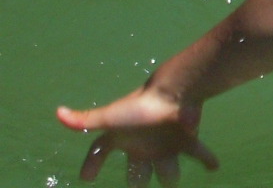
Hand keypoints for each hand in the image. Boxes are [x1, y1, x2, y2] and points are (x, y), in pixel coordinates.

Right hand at [57, 90, 217, 184]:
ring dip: (170, 176)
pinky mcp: (188, 139)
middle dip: (139, 181)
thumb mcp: (110, 118)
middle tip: (139, 185)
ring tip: (171, 180)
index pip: (101, 152)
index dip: (93, 164)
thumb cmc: (140, 106)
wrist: (174, 93)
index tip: (87, 177)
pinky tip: (214, 167)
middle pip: (138, 171)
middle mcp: (144, 143)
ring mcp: (166, 143)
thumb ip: (84, 120)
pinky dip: (208, 159)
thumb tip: (58, 113)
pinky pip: (200, 153)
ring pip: (168, 169)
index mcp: (122, 137)